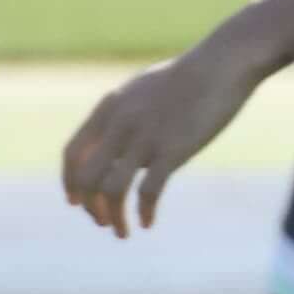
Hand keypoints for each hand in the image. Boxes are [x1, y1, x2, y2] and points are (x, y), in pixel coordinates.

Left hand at [63, 41, 263, 233]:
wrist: (224, 62)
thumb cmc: (192, 73)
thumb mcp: (146, 89)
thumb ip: (128, 115)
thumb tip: (126, 141)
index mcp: (110, 108)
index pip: (73, 154)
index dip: (70, 183)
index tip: (77, 203)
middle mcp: (120, 125)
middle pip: (87, 177)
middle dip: (90, 206)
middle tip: (102, 222)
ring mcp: (146, 138)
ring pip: (113, 189)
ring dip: (112, 216)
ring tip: (122, 232)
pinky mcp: (174, 149)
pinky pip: (149, 191)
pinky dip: (144, 212)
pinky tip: (149, 223)